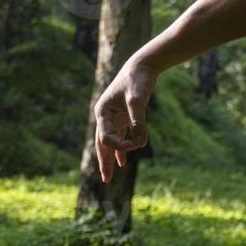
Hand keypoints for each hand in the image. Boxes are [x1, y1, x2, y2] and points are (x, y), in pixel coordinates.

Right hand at [94, 59, 157, 182]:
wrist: (142, 66)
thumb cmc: (138, 80)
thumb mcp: (137, 100)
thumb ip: (138, 121)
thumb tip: (140, 142)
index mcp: (102, 112)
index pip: (106, 138)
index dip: (120, 146)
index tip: (137, 144)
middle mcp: (105, 115)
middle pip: (102, 143)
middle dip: (104, 162)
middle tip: (106, 180)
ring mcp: (113, 116)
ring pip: (110, 141)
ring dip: (110, 158)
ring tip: (109, 175)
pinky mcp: (123, 115)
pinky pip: (119, 136)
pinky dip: (121, 148)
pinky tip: (122, 162)